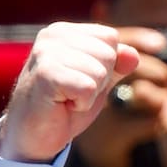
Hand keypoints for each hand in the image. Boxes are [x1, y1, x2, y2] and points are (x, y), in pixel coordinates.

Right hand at [0, 23, 139, 162]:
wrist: (33, 135)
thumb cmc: (64, 106)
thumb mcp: (98, 81)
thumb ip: (117, 64)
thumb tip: (133, 55)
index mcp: (65, 31)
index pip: (110, 38)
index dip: (106, 66)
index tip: (82, 80)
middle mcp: (53, 35)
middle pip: (108, 54)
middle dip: (100, 81)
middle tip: (73, 92)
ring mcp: (46, 52)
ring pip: (100, 71)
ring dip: (90, 94)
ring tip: (66, 98)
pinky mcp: (45, 74)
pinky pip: (89, 87)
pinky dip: (82, 103)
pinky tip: (62, 105)